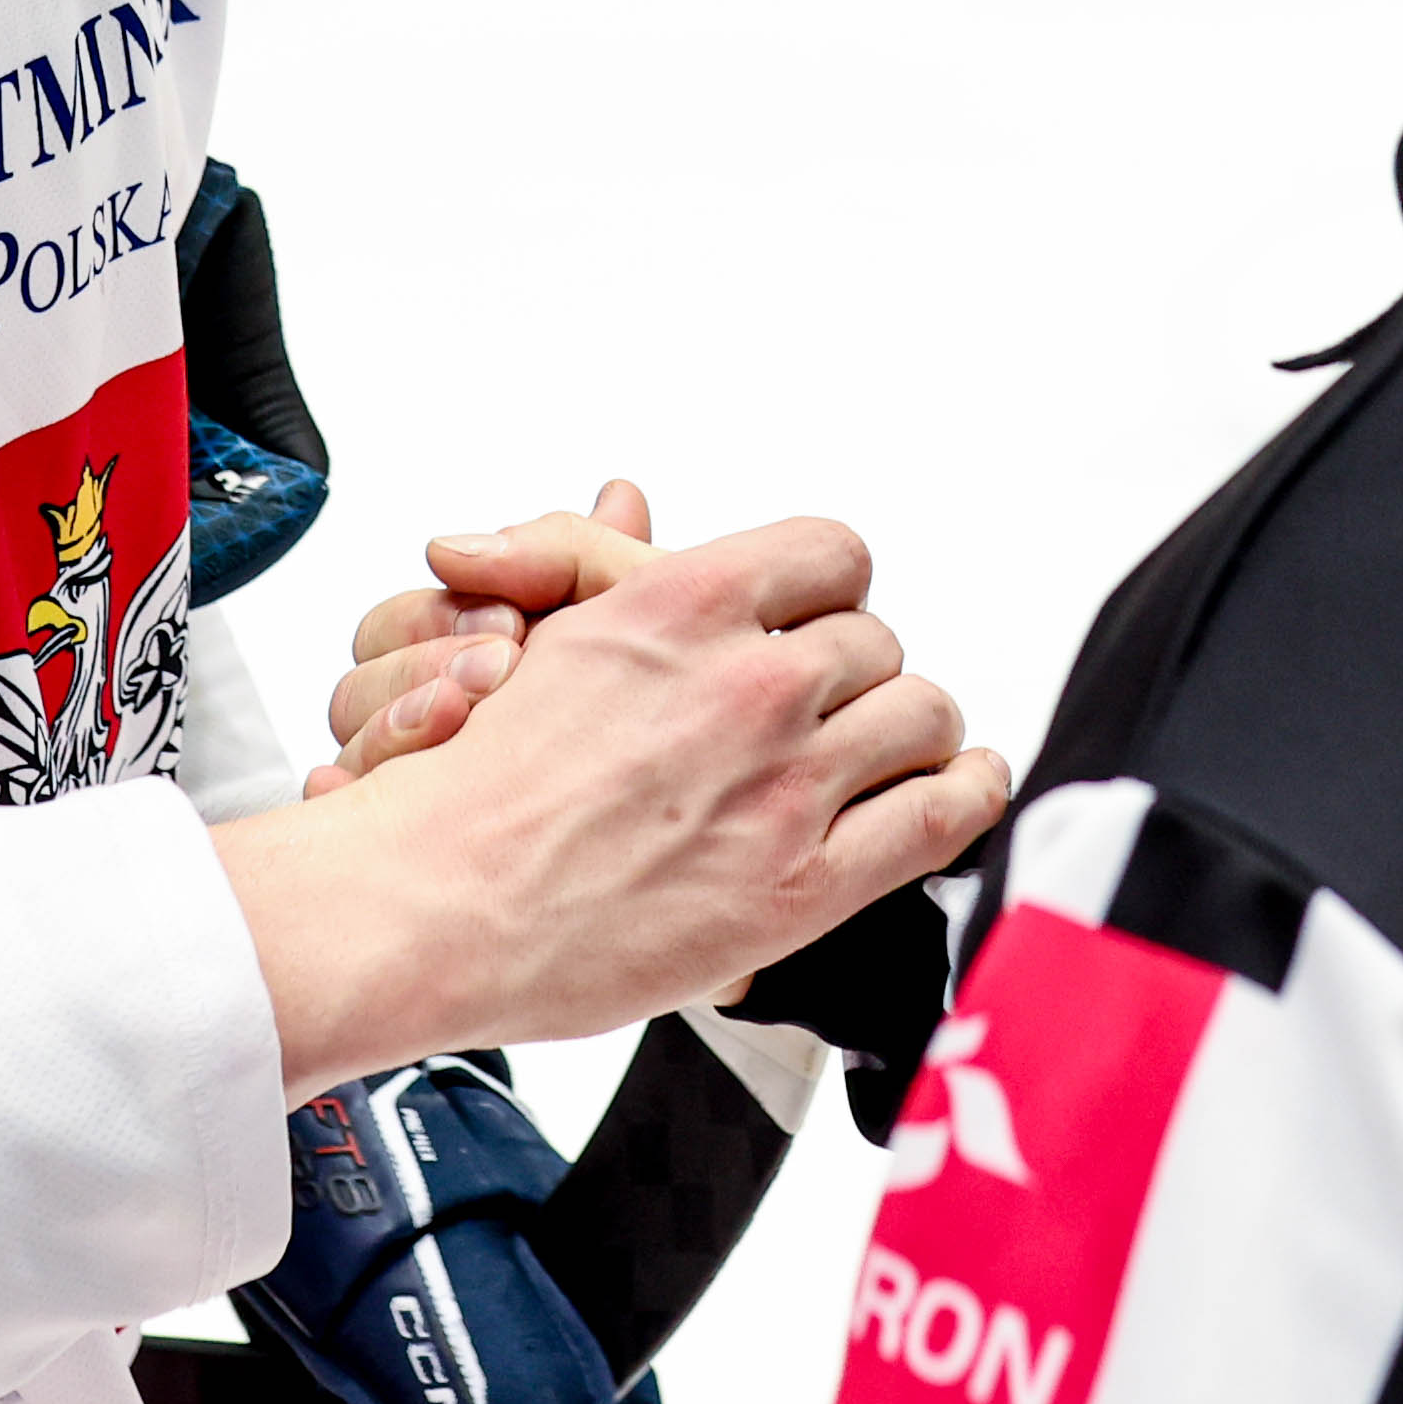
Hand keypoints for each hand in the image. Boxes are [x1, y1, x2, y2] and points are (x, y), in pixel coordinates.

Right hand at [213, 515, 1006, 1090]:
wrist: (437, 904)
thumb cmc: (475, 787)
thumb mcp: (539, 634)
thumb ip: (591, 558)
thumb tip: (629, 499)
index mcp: (684, 604)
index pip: (831, 554)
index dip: (828, 591)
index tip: (817, 617)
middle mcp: (749, 682)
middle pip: (875, 641)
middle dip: (855, 673)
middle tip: (827, 709)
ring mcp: (785, 783)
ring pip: (922, 714)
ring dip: (909, 730)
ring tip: (888, 752)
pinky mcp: (804, 883)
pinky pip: (940, 813)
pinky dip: (965, 791)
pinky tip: (958, 785)